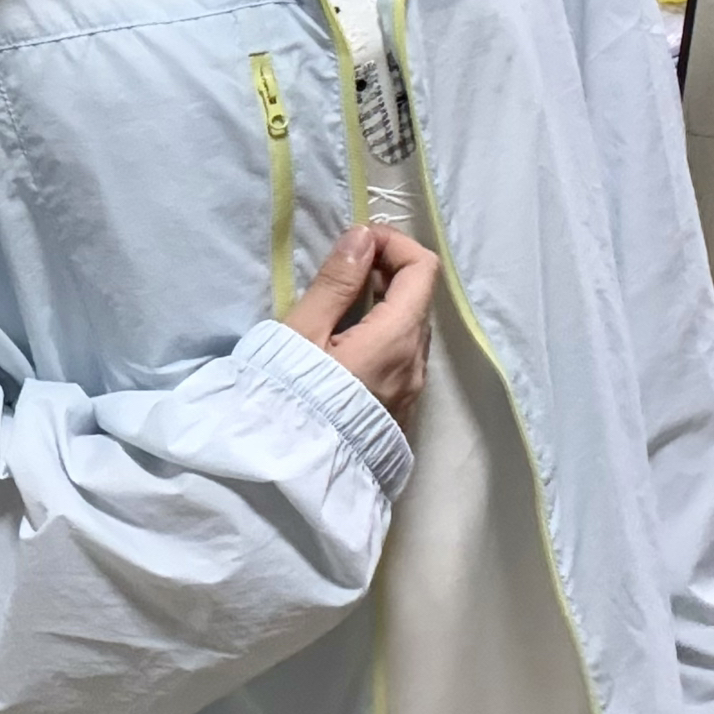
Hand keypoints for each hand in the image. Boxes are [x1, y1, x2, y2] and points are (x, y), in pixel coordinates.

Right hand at [285, 224, 440, 427]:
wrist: (291, 475)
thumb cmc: (290, 397)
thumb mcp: (303, 332)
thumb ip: (336, 282)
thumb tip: (363, 238)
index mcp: (397, 338)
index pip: (423, 270)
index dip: (394, 244)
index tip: (356, 243)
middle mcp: (415, 364)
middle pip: (419, 299)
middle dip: (387, 272)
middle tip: (342, 271)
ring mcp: (411, 391)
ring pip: (411, 331)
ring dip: (385, 306)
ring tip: (339, 308)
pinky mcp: (400, 411)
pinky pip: (403, 359)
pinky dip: (384, 336)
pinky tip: (346, 346)